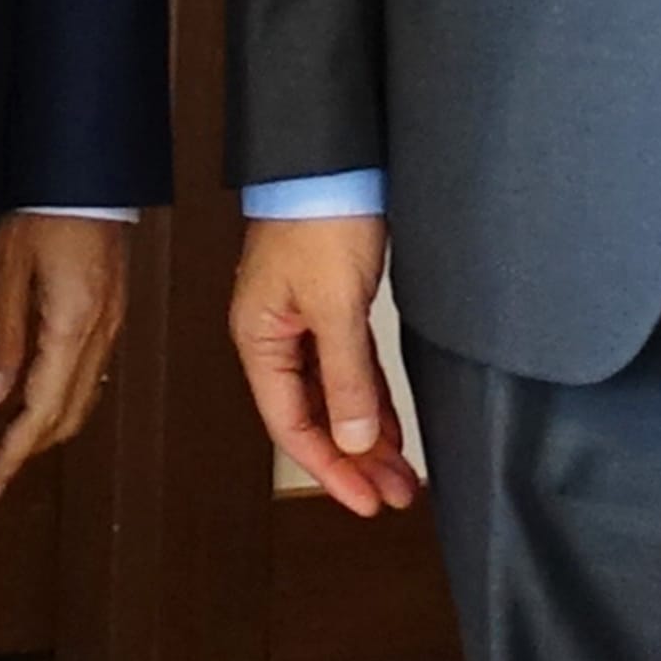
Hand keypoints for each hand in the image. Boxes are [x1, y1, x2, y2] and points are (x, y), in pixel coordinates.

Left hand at [0, 215, 130, 507]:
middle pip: (65, 417)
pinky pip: (85, 372)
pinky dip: (54, 400)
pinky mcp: (108, 308)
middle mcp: (101, 332)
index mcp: (74, 325)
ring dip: (38, 430)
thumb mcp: (4, 264)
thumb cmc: (42, 200)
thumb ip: (0, 333)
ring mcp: (110, 322)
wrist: (85, 165)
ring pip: (78, 399)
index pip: (42, 412)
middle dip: (21, 453)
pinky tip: (26, 401)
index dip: (13, 456)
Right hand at [230, 213, 420, 514]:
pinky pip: (347, 370)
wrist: (334, 159)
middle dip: (354, 461)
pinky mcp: (329, 306)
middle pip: (312, 417)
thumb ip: (344, 377)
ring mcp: (302, 323)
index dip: (329, 469)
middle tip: (395, 496)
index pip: (291, 424)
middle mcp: (275, 337)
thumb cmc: (319, 218)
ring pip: (333, 397)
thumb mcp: (336, 305)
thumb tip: (350, 441)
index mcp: (259, 339)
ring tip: (401, 475)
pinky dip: (368, 401)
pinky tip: (390, 429)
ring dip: (365, 436)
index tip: (366, 501)